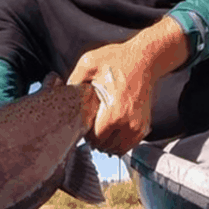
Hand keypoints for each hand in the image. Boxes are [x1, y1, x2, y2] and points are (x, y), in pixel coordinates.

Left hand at [67, 17, 188, 155]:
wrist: (145, 59)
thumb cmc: (119, 60)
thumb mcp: (89, 63)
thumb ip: (73, 80)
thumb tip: (63, 92)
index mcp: (113, 113)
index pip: (95, 139)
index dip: (86, 135)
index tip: (84, 124)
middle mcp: (128, 123)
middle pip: (106, 146)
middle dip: (96, 140)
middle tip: (91, 127)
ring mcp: (138, 126)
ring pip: (118, 149)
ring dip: (108, 143)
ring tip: (101, 131)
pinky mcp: (144, 125)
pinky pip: (129, 145)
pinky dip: (119, 143)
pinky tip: (112, 132)